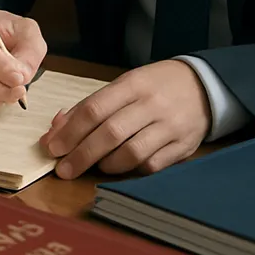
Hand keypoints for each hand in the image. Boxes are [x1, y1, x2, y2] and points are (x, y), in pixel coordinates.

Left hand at [40, 60, 211, 178]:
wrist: (203, 86)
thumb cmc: (153, 86)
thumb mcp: (122, 85)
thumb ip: (90, 105)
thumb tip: (57, 128)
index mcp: (131, 85)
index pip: (94, 109)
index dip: (70, 131)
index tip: (52, 147)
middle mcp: (150, 105)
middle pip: (110, 133)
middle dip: (81, 154)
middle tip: (62, 169)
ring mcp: (169, 127)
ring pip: (132, 152)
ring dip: (105, 164)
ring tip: (90, 167)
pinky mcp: (183, 147)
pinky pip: (152, 165)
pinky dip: (131, 170)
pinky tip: (118, 168)